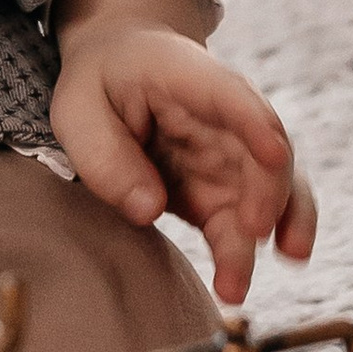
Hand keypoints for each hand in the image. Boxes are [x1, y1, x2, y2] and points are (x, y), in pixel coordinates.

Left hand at [48, 0, 316, 308]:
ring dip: (273, 232)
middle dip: (266, 195)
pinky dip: (254, 248)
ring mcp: (231, 156)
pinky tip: (246, 283)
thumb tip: (147, 210)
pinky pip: (250, 220)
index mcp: (189, 77)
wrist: (121, 67)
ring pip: (272, 192)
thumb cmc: (100, 84)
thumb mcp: (78, 109)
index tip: (274, 153)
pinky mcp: (224, 190)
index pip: (233, 96)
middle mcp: (227, 118)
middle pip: (264, 153)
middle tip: (250, 235)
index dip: (256, 123)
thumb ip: (106, 155)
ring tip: (242, 282)